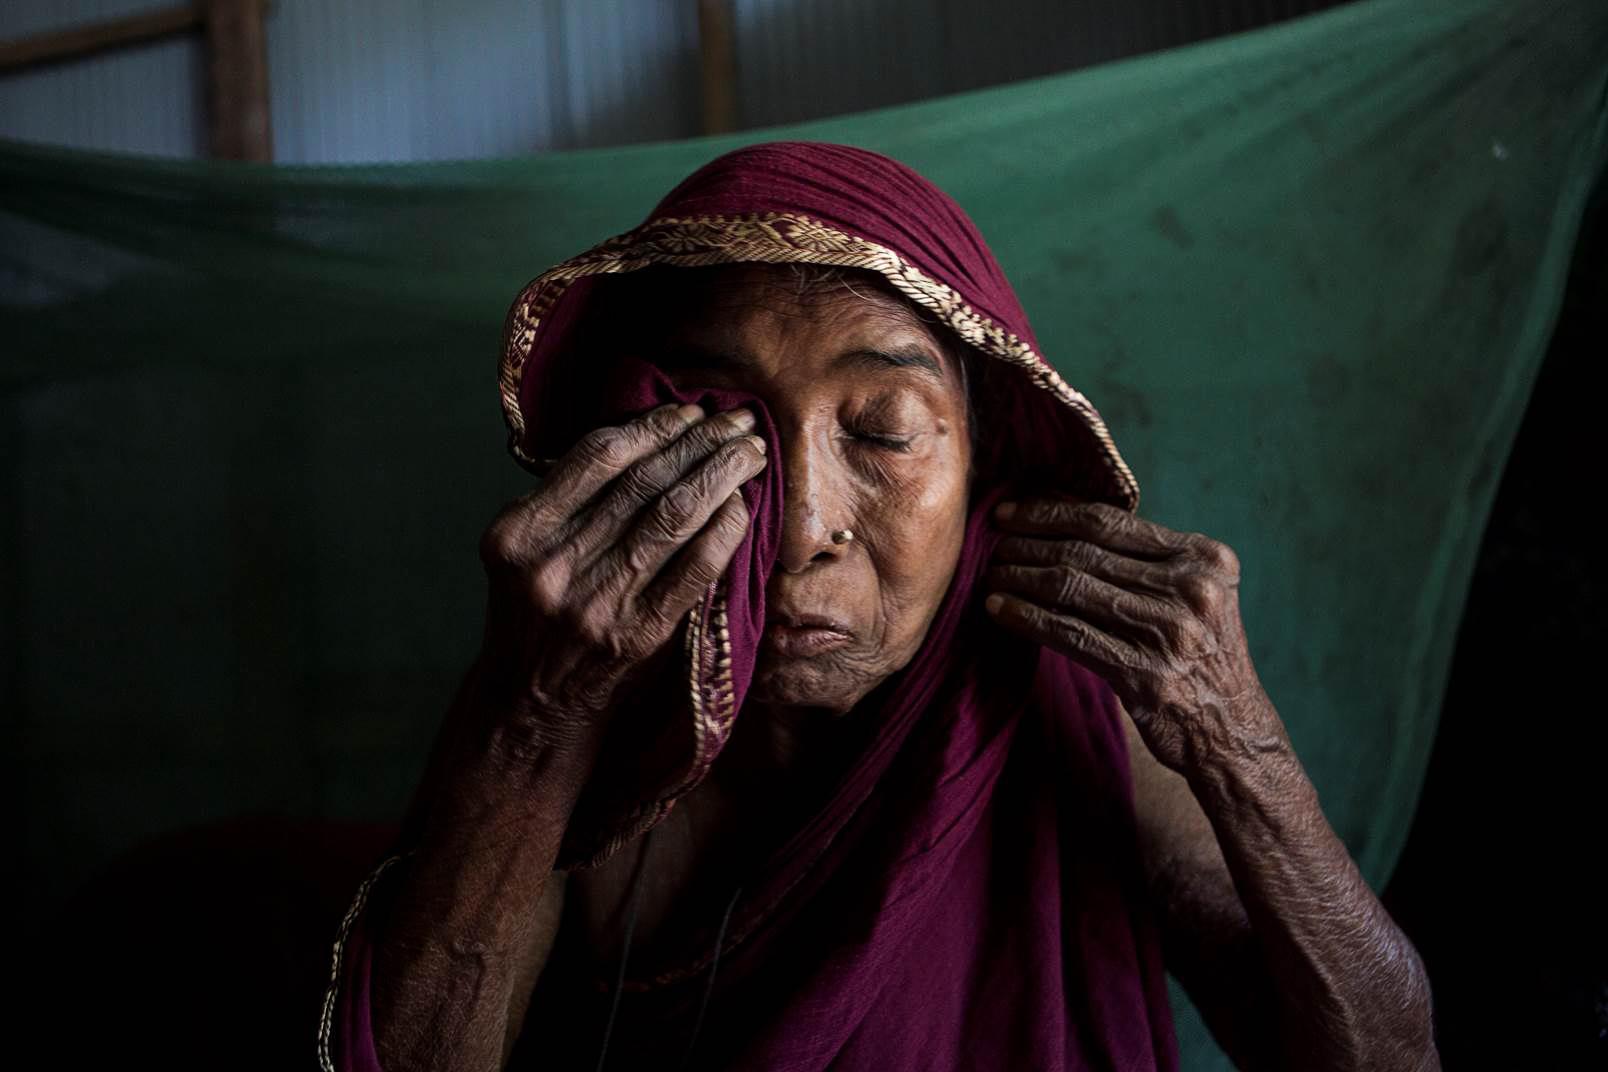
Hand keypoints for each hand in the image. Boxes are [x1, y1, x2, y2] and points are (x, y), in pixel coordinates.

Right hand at [472, 401, 767, 760]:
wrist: (532, 702)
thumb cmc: (536, 613)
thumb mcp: (525, 552)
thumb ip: (566, 500)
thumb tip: (648, 436)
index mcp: (519, 533)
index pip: (596, 457)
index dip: (651, 426)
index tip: (688, 411)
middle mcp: (554, 565)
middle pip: (643, 480)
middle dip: (699, 441)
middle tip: (738, 419)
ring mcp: (597, 602)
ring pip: (673, 515)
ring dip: (721, 474)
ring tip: (751, 450)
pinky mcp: (639, 634)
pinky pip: (695, 567)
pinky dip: (724, 529)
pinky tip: (743, 505)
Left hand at [983, 495, 1283, 774]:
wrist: (1231, 730)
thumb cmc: (1199, 654)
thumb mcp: (1195, 593)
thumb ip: (1147, 559)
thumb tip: (1061, 518)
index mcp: (1205, 558)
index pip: (1110, 522)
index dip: (1051, 512)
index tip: (1009, 511)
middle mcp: (1191, 589)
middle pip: (1085, 552)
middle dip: (1028, 544)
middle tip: (991, 544)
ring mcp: (1170, 633)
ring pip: (1072, 589)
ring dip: (1020, 578)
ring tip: (991, 573)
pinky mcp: (1145, 676)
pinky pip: (1069, 635)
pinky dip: (1026, 617)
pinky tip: (998, 609)